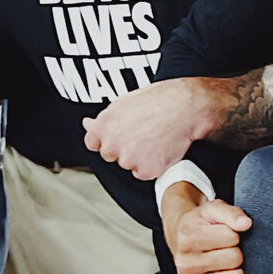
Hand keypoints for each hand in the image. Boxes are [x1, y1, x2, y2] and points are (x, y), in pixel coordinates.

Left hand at [83, 78, 222, 179]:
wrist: (184, 108)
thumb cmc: (157, 100)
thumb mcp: (123, 103)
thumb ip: (103, 119)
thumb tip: (87, 124)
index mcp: (102, 126)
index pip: (92, 142)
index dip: (105, 139)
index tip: (118, 135)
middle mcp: (111, 145)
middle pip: (109, 155)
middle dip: (121, 148)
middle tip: (142, 134)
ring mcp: (128, 160)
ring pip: (127, 164)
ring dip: (137, 157)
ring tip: (154, 138)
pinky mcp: (145, 171)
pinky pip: (143, 173)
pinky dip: (152, 165)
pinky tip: (160, 149)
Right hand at [163, 181, 249, 273]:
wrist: (180, 238)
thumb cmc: (200, 225)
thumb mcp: (213, 210)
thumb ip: (231, 213)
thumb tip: (246, 223)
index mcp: (188, 237)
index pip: (232, 237)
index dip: (233, 234)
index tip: (223, 233)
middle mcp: (185, 262)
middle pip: (235, 258)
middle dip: (235, 251)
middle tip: (223, 247)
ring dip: (235, 268)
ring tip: (222, 260)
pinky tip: (220, 273)